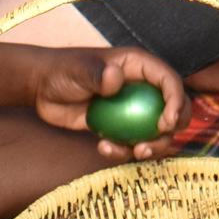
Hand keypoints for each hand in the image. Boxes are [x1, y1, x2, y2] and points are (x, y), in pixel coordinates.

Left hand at [24, 45, 191, 157]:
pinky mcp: (119, 126)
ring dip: (153, 146)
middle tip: (156, 139)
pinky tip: (103, 148)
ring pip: (156, 131)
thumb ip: (95, 73)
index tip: (165, 122)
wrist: (42, 88)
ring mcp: (131, 108)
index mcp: (138, 67)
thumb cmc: (62, 70)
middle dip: (172, 127)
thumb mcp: (78, 69)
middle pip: (173, 107)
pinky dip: (124, 151)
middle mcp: (141, 87)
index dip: (175, 100)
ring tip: (136, 152)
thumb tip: (115, 78)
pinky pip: (132, 142)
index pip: (169, 80)